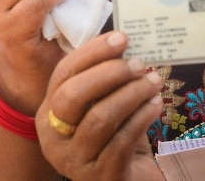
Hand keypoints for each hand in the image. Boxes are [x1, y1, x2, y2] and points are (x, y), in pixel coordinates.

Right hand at [37, 32, 162, 180]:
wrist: (129, 179)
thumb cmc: (116, 137)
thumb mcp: (103, 106)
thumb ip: (105, 80)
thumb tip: (124, 41)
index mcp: (49, 112)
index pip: (63, 74)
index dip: (92, 52)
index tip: (122, 37)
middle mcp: (53, 137)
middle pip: (72, 95)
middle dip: (108, 73)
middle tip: (138, 63)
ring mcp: (74, 160)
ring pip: (99, 118)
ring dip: (131, 94)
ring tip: (154, 82)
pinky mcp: (99, 176)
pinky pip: (121, 141)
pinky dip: (141, 118)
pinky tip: (156, 105)